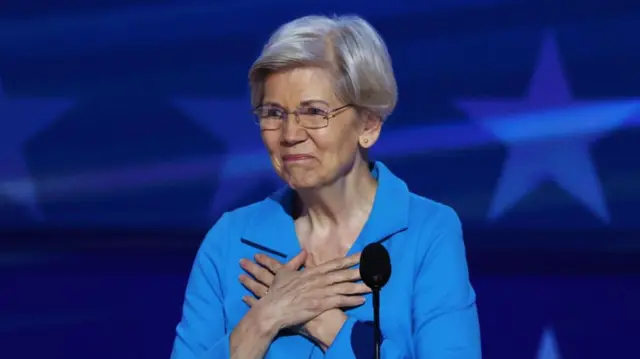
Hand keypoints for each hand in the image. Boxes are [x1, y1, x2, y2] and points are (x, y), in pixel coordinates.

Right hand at [239, 251, 369, 333]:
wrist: (272, 308)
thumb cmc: (277, 291)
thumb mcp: (284, 272)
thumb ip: (295, 261)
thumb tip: (303, 252)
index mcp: (313, 271)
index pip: (335, 263)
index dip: (350, 259)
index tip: (362, 255)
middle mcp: (319, 280)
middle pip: (344, 274)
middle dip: (360, 270)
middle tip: (375, 267)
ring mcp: (321, 292)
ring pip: (344, 287)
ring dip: (360, 286)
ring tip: (373, 285)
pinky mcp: (320, 305)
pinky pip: (339, 301)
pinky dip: (351, 300)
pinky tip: (362, 300)